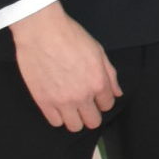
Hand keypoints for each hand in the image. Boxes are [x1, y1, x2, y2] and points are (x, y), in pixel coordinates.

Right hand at [9, 1, 120, 130]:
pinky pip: (54, 122)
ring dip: (75, 118)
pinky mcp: (42, 101)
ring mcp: (61, 101)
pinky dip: (58, 117)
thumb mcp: (98, 52)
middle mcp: (81, 96)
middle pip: (92, 122)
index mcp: (98, 82)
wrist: (41, 32)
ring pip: (74, 127)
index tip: (97, 94)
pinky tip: (58, 106)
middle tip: (86, 104)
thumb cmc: (71, 37)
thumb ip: (110, 75)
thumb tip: (117, 93)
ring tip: (71, 106)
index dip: (103, 100)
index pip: (107, 105)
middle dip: (92, 114)